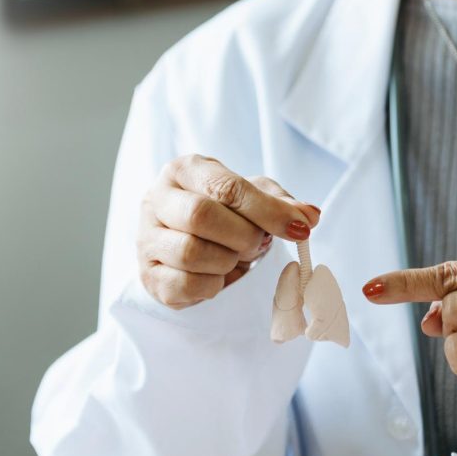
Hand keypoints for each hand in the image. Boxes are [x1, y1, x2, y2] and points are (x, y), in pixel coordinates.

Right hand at [139, 154, 318, 308]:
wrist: (187, 247)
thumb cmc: (222, 215)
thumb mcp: (253, 198)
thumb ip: (281, 203)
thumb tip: (310, 216)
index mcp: (184, 170)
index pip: (226, 187)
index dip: (268, 211)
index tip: (300, 229)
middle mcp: (157, 199)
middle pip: (202, 216)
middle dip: (243, 237)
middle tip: (258, 245)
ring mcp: (147, 239)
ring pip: (191, 252)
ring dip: (228, 261)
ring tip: (235, 258)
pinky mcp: (148, 276)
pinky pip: (186, 285)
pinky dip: (213, 285)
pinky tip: (217, 276)